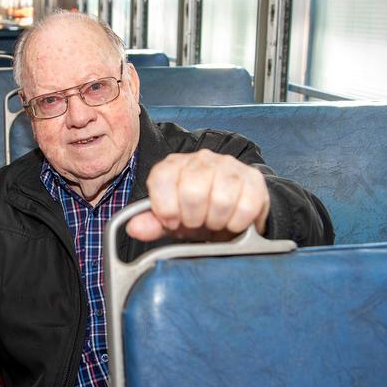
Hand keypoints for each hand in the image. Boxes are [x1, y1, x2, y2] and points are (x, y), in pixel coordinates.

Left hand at [126, 150, 269, 240]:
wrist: (234, 211)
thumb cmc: (198, 214)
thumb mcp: (171, 221)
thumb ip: (152, 223)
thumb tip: (134, 228)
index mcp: (173, 165)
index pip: (161, 179)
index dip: (165, 209)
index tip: (172, 221)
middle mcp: (201, 159)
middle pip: (192, 191)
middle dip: (193, 218)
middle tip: (196, 223)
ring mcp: (229, 166)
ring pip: (221, 200)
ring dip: (216, 221)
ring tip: (214, 221)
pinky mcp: (253, 178)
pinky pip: (246, 207)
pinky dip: (237, 223)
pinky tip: (232, 222)